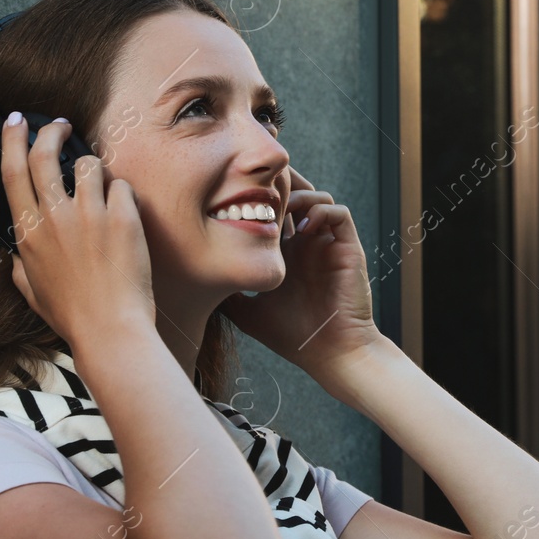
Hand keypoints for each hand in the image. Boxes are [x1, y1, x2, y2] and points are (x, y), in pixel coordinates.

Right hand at [1, 113, 155, 353]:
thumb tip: (17, 255)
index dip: (12, 140)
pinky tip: (128, 217)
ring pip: (88, 164)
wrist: (110, 331)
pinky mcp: (121, 218)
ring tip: (103, 191)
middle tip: (62, 126)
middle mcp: (53, 218)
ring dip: (95, 170)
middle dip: (51, 131)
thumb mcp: (32, 292)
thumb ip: (21, 267)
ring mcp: (88, 215)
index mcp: (28, 234)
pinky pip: (122, 186)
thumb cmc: (73, 316)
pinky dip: (125, 196)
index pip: (12, 172)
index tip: (16, 122)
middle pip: (44, 154)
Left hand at [217, 166, 383, 397]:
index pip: (272, 212)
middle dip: (277, 185)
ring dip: (299, 195)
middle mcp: (306, 242)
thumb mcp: (246, 311)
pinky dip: (321, 211)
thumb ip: (226, 292)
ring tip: (280, 210)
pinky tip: (302, 228)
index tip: (235, 200)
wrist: (329, 353)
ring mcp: (326, 243)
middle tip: (257, 187)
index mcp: (284, 252)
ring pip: (317, 197)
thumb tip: (192, 281)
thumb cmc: (291, 336)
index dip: (256, 200)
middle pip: (296, 194)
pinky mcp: (346, 247)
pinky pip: (339, 212)